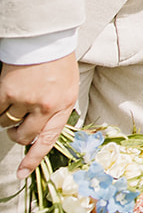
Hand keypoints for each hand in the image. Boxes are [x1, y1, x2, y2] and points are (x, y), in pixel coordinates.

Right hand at [1, 55, 77, 176]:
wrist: (46, 39)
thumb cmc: (57, 63)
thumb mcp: (66, 88)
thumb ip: (55, 110)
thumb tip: (39, 134)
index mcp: (64, 105)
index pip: (49, 139)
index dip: (33, 159)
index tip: (21, 174)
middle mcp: (47, 106)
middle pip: (24, 136)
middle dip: (17, 134)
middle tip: (16, 124)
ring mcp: (27, 99)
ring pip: (7, 123)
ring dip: (7, 115)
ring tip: (17, 96)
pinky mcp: (8, 92)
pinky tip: (6, 92)